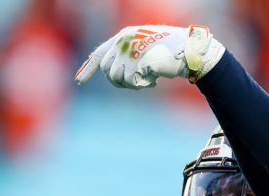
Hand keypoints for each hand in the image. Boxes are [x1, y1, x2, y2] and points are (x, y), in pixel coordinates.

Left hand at [74, 24, 224, 89]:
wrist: (189, 51)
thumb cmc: (168, 51)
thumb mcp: (142, 49)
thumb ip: (126, 56)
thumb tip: (109, 73)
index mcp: (124, 36)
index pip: (100, 54)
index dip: (88, 69)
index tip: (79, 82)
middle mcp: (124, 41)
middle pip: (108, 72)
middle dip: (120, 82)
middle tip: (136, 82)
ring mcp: (132, 51)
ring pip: (119, 79)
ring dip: (132, 84)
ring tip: (146, 79)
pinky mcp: (140, 61)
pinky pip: (134, 82)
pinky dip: (144, 85)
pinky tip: (154, 79)